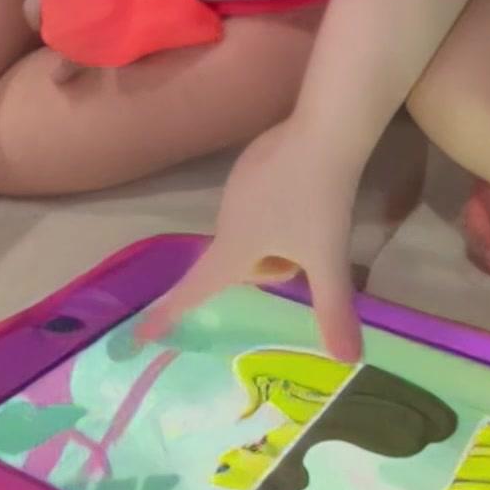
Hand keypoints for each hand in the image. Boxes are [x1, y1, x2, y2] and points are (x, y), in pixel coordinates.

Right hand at [138, 117, 363, 360]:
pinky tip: (306, 194)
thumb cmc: (319, 198)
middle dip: (270, 268)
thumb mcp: (327, 258)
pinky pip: (259, 204)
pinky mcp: (252, 164)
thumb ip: (333, 310)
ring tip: (309, 219)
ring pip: (252, 233)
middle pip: (239, 261)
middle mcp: (226, 217)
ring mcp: (237, 187)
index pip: (195, 288)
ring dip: (277, 239)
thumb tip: (348, 360)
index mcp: (235, 246)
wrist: (325, 129)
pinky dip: (280, 210)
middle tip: (307, 252)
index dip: (169, 313)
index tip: (141, 333)